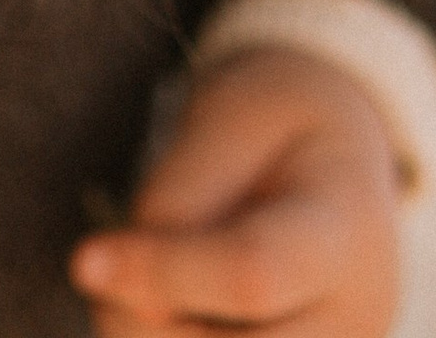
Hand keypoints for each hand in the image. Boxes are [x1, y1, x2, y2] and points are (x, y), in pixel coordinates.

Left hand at [69, 46, 402, 333]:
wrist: (337, 158)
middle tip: (103, 264)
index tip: (82, 260)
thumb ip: (174, 202)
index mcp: (345, 231)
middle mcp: (354, 320)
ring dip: (148, 334)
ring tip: (142, 274)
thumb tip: (117, 289)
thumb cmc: (276, 124)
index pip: (251, 272)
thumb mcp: (228, 118)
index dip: (161, 273)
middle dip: (143, 317)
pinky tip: (164, 306)